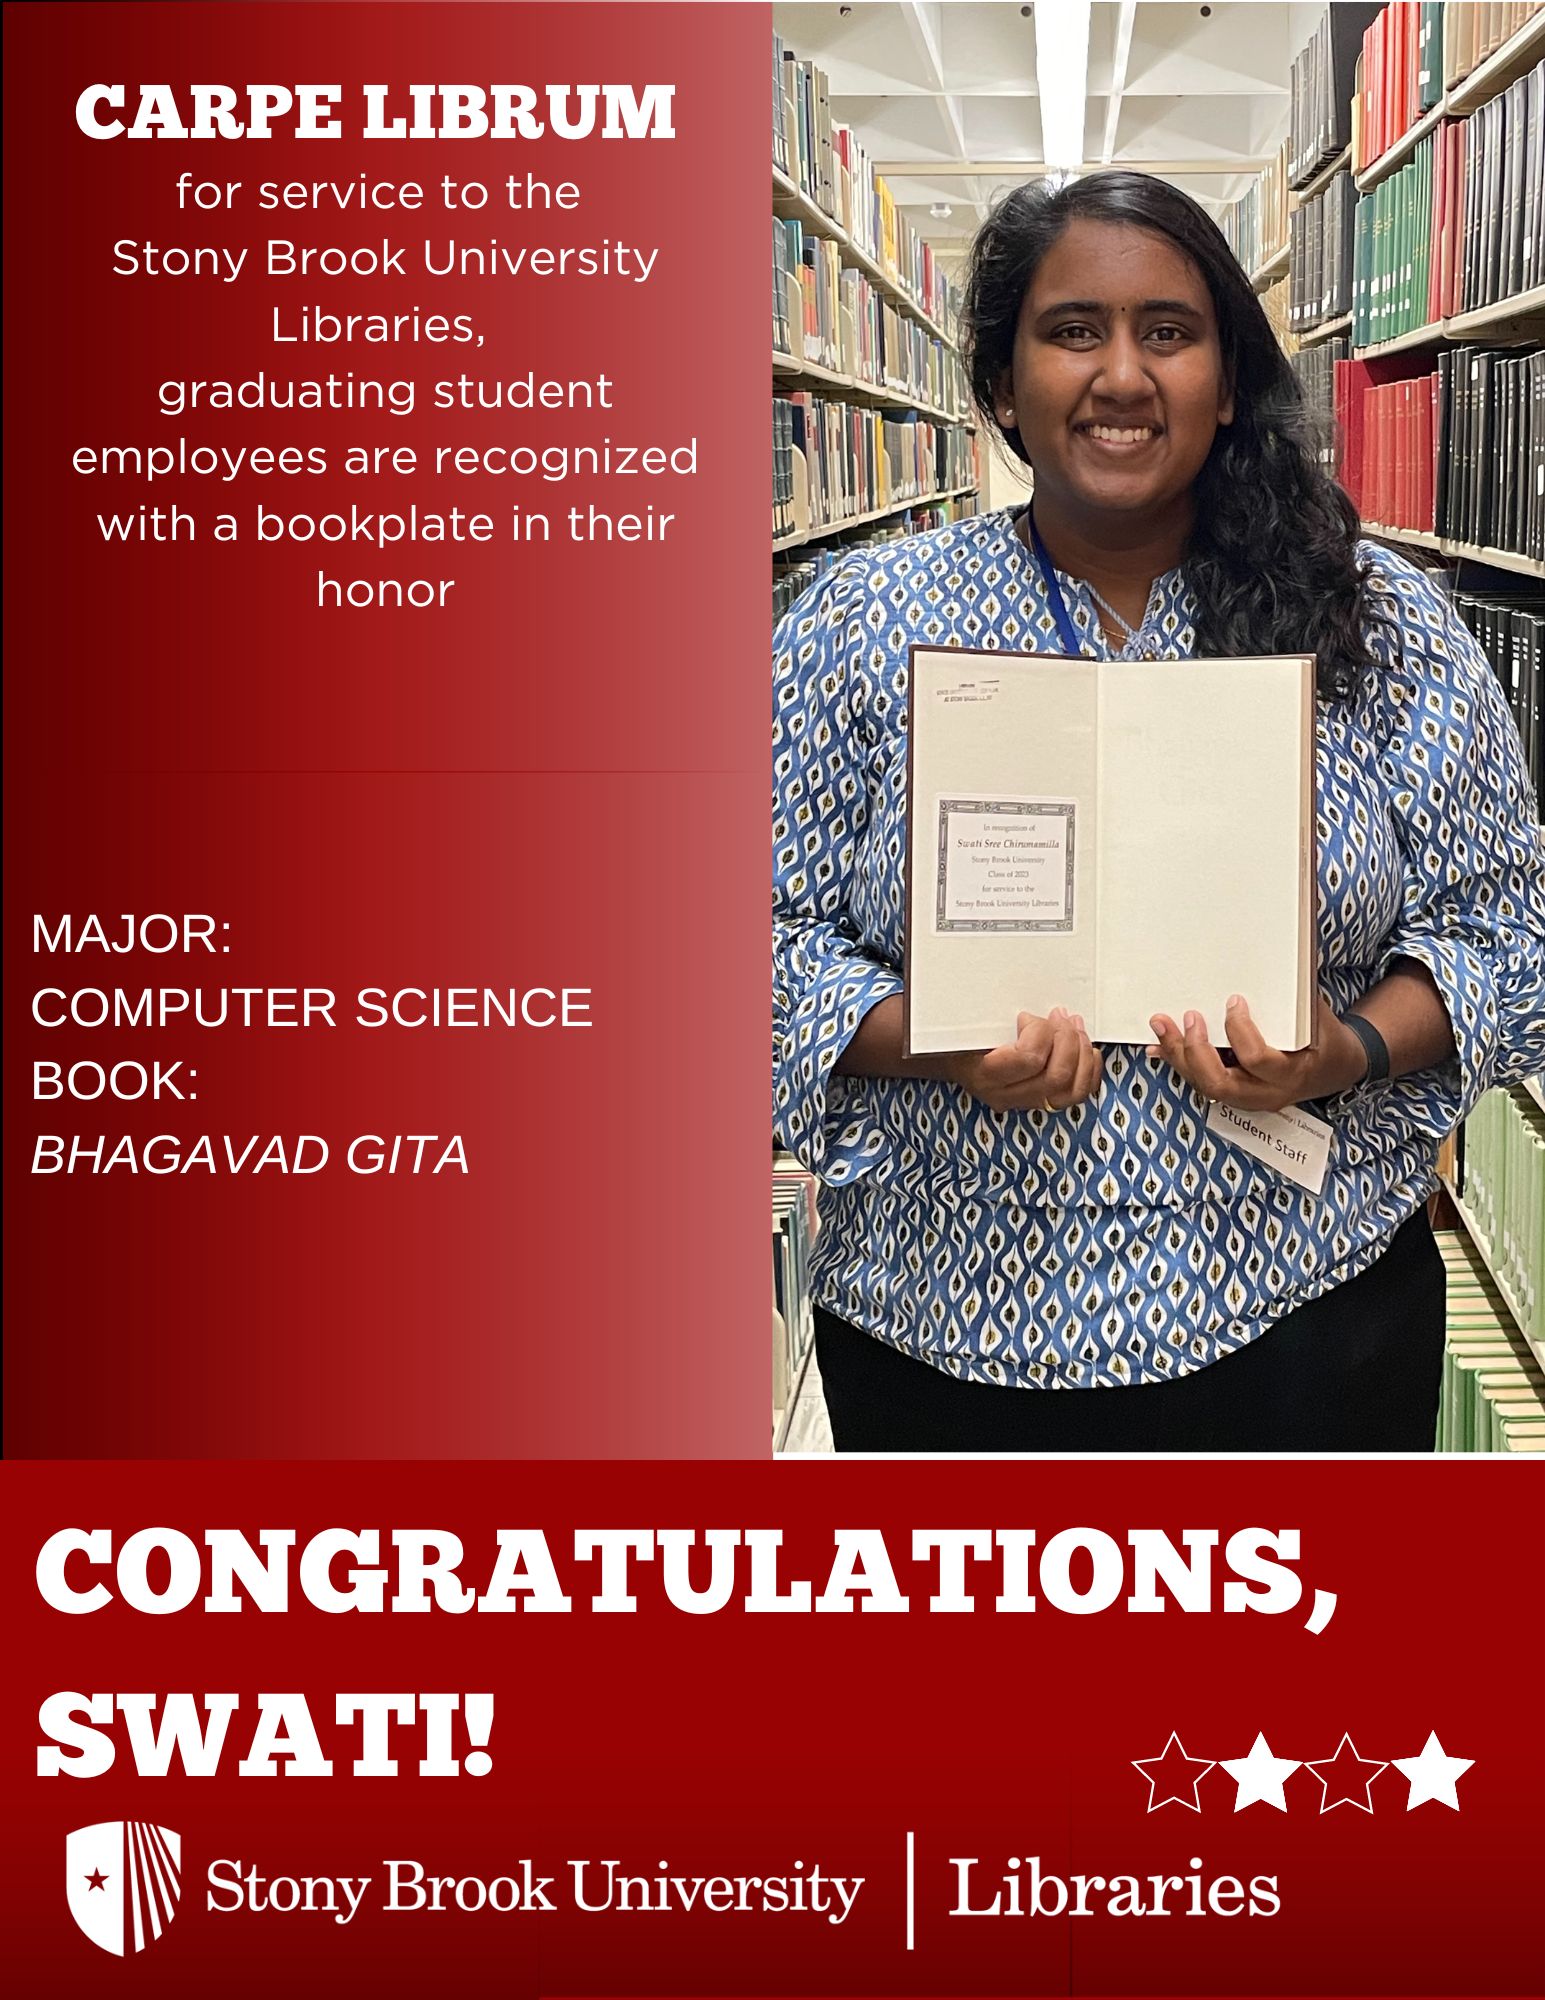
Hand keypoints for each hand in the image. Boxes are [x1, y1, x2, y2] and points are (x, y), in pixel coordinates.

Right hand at [946, 1007, 1103, 1111]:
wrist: (950, 1058)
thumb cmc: (958, 1035)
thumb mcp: (964, 1021)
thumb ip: (986, 1010)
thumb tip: (1015, 992)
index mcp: (985, 1073)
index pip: (1028, 1059)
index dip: (1039, 1031)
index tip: (1028, 1016)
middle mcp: (1006, 1094)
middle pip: (1056, 1076)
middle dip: (1067, 1039)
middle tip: (1060, 1017)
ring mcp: (1024, 1101)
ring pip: (1071, 1090)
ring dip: (1081, 1054)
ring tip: (1076, 1028)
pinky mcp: (1039, 1101)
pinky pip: (1076, 1095)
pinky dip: (1088, 1070)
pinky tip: (1085, 1049)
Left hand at [1145, 994, 1367, 1111]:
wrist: (1334, 1070)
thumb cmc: (1324, 1038)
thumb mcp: (1315, 1017)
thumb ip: (1292, 997)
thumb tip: (1271, 958)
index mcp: (1291, 1073)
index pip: (1257, 1059)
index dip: (1240, 1031)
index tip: (1233, 1001)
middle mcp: (1267, 1093)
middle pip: (1220, 1084)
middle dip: (1196, 1051)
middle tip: (1188, 1018)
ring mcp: (1249, 1098)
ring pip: (1206, 1086)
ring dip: (1179, 1056)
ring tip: (1160, 1025)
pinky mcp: (1235, 1094)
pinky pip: (1202, 1081)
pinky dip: (1180, 1062)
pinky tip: (1160, 1045)